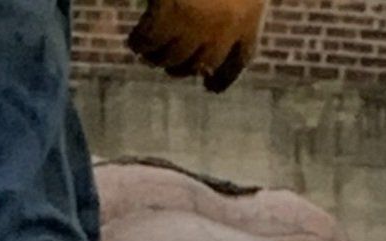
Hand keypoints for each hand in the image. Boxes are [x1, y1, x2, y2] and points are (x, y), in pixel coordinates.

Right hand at [128, 0, 264, 89]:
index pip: (240, 58)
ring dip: (155, 56)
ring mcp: (197, 23)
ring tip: (145, 49)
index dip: (225, 76)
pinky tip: (134, 38)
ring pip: (170, 59)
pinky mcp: (170, 14)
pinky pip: (147, 41)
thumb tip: (205, 55)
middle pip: (198, 65)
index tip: (210, 87)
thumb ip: (229, 6)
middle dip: (181, 67)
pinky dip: (138, 42)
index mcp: (251, 13)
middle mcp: (227, 26)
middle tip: (163, 62)